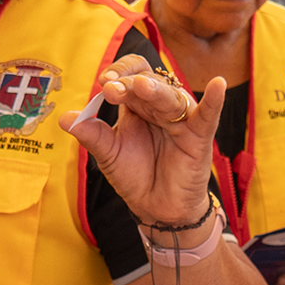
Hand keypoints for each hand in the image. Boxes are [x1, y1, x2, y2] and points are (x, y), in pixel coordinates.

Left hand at [64, 56, 225, 228]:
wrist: (156, 209)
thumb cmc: (135, 176)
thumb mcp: (108, 154)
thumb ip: (91, 134)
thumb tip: (64, 118)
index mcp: (137, 105)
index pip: (131, 76)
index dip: (118, 75)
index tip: (103, 85)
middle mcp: (159, 106)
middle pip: (149, 81)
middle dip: (129, 83)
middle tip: (112, 89)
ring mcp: (181, 119)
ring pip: (171, 96)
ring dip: (156, 90)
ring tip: (142, 88)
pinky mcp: (199, 136)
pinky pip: (208, 115)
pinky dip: (214, 101)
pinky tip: (219, 85)